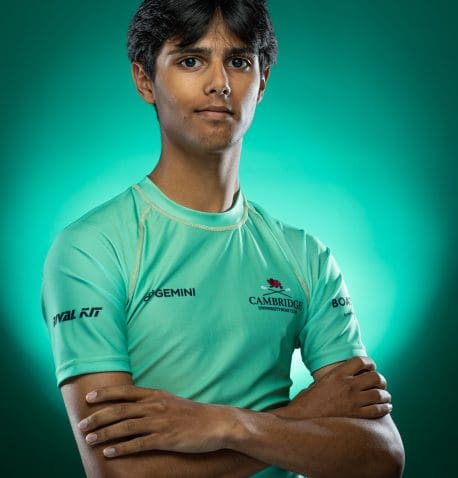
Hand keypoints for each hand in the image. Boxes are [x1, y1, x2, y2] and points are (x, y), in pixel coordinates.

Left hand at [77, 385, 235, 457]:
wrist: (215, 423)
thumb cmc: (192, 414)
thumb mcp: (170, 401)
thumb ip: (151, 402)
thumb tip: (132, 406)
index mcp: (155, 395)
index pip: (125, 392)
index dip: (105, 394)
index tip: (89, 398)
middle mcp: (154, 406)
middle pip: (119, 410)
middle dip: (98, 417)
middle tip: (81, 424)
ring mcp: (160, 422)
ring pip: (125, 427)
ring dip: (104, 433)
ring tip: (89, 440)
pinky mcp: (165, 439)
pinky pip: (138, 444)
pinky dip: (122, 449)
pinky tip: (109, 453)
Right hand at [280, 356, 391, 419]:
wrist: (301, 418)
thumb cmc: (306, 402)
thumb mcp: (317, 383)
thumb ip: (331, 380)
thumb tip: (339, 379)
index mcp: (337, 374)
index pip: (361, 361)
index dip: (370, 363)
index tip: (371, 367)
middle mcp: (347, 385)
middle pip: (375, 377)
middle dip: (381, 380)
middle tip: (380, 384)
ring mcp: (352, 400)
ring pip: (379, 394)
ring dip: (385, 395)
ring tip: (385, 397)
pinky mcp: (355, 415)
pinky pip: (378, 410)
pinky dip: (385, 408)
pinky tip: (386, 408)